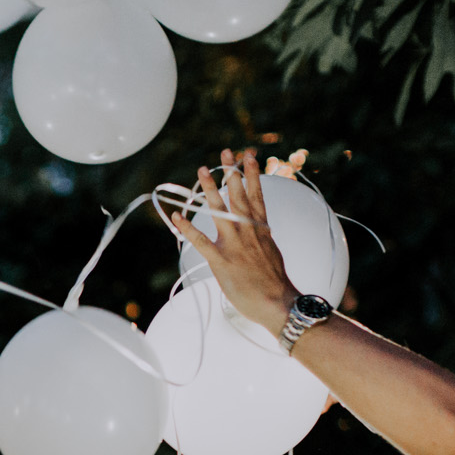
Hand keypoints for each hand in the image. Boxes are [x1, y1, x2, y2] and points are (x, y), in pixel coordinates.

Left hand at [170, 147, 299, 336]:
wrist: (277, 302)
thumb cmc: (275, 283)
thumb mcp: (272, 253)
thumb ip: (261, 239)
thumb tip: (258, 232)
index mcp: (262, 229)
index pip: (257, 195)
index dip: (253, 174)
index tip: (249, 155)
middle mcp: (248, 231)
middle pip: (239, 195)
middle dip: (232, 172)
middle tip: (225, 152)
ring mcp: (234, 244)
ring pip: (220, 210)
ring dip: (209, 189)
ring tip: (202, 170)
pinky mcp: (221, 260)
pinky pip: (200, 241)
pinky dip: (187, 229)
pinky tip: (176, 217)